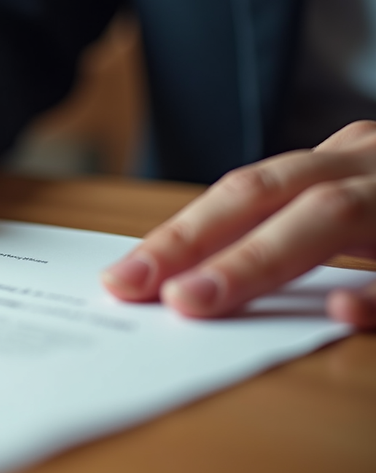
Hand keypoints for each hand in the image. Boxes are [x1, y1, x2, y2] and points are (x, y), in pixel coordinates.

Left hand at [102, 121, 375, 328]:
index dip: (178, 235)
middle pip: (266, 195)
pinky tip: (340, 310)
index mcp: (338, 161)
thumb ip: (302, 231)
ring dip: (255, 261)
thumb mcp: (364, 201)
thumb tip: (206, 279)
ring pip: (332, 216)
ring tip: (191, 298)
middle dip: (191, 242)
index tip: (121, 277)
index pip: (243, 193)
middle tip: (132, 287)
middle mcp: (365, 166)